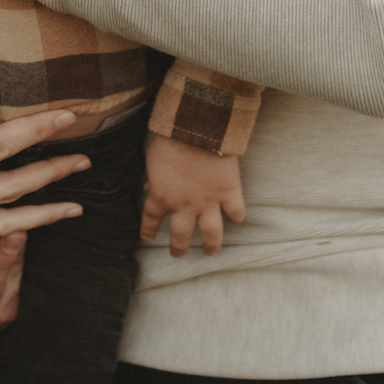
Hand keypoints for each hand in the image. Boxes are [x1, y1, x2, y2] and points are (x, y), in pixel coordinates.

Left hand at [140, 133, 246, 256]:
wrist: (197, 130)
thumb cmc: (170, 140)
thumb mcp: (152, 159)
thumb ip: (153, 177)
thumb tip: (149, 186)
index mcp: (162, 196)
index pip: (151, 219)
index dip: (148, 229)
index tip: (147, 237)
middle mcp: (184, 205)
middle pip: (180, 235)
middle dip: (178, 247)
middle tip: (177, 254)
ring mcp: (209, 201)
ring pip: (211, 233)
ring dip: (211, 245)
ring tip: (211, 252)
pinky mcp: (229, 192)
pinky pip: (236, 212)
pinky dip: (237, 216)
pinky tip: (236, 220)